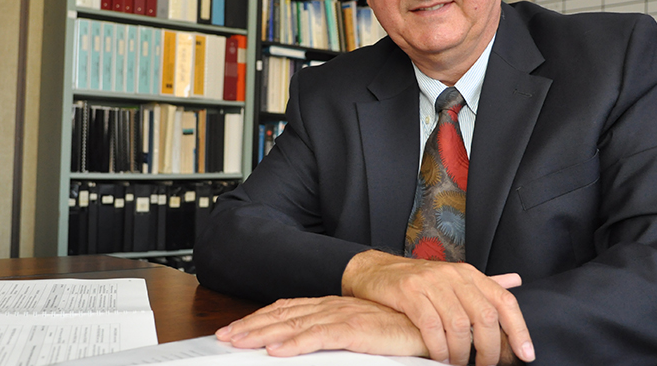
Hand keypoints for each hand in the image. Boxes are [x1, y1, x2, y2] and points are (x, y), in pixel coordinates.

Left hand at [216, 296, 427, 358]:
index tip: (237, 327)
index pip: (288, 308)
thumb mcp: (359, 332)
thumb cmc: (400, 330)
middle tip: (225, 336)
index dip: (260, 317)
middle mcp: (333, 306)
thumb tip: (306, 344)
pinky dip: (295, 343)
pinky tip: (276, 350)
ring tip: (238, 342)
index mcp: (333, 305)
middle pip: (283, 315)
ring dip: (263, 334)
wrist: (431, 324)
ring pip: (294, 324)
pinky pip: (319, 337)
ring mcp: (344, 316)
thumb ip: (334, 334)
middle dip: (251, 325)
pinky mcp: (356, 330)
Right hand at [342, 250, 534, 364]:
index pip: (504, 301)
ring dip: (461, 353)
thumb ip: (483, 285)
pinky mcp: (409, 292)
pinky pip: (431, 326)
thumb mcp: (453, 279)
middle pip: (484, 316)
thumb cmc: (418, 281)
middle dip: (489, 349)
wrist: (375, 271)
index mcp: (468, 274)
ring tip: (458, 364)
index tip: (526, 354)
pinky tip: (439, 357)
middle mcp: (453, 275)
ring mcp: (430, 282)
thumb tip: (515, 281)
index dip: (518, 329)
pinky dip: (438, 348)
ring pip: (458, 324)